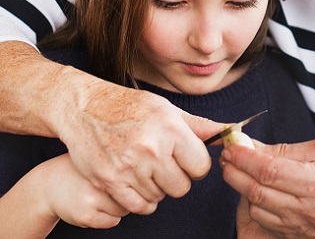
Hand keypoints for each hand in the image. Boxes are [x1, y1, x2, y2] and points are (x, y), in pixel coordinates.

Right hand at [33, 154, 128, 228]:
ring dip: (117, 208)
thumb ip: (119, 164)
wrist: (47, 186)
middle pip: (132, 195)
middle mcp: (98, 179)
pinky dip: (107, 218)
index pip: (136, 177)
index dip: (135, 182)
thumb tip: (150, 182)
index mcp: (103, 163)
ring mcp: (91, 198)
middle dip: (126, 196)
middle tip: (111, 191)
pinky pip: (111, 222)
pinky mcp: (85, 216)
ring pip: (123, 210)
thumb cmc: (78, 171)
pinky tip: (95, 208)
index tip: (132, 183)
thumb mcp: (96, 159)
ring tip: (101, 199)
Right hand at [56, 80, 225, 213]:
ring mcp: (129, 166)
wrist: (83, 107)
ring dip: (155, 189)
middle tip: (161, 165)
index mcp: (170, 128)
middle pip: (181, 187)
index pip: (200, 167)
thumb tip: (231, 133)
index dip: (194, 166)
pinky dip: (139, 200)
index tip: (183, 160)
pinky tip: (134, 183)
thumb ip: (199, 127)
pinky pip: (137, 206)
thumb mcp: (167, 109)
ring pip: (159, 198)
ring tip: (143, 169)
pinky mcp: (109, 180)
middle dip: (175, 179)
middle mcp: (151, 148)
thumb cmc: (129, 107)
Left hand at [220, 138, 314, 237]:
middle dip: (236, 173)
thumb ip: (284, 150)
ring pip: (257, 209)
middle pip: (257, 192)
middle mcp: (310, 210)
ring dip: (243, 190)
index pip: (269, 171)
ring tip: (243, 172)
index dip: (244, 159)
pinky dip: (256, 206)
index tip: (232, 147)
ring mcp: (304, 228)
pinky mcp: (300, 238)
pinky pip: (266, 223)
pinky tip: (259, 191)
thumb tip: (250, 146)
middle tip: (228, 158)